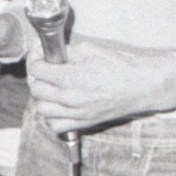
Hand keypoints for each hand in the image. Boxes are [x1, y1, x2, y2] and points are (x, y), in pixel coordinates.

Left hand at [27, 40, 175, 133]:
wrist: (140, 86)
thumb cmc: (119, 67)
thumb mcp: (91, 50)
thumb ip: (67, 52)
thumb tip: (51, 51)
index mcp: (70, 77)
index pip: (36, 70)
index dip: (35, 60)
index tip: (40, 56)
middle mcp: (69, 98)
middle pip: (36, 90)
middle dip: (37, 77)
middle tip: (44, 70)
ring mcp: (76, 113)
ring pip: (42, 110)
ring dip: (43, 98)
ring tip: (51, 89)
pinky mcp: (84, 123)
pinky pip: (56, 126)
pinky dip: (52, 117)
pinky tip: (59, 107)